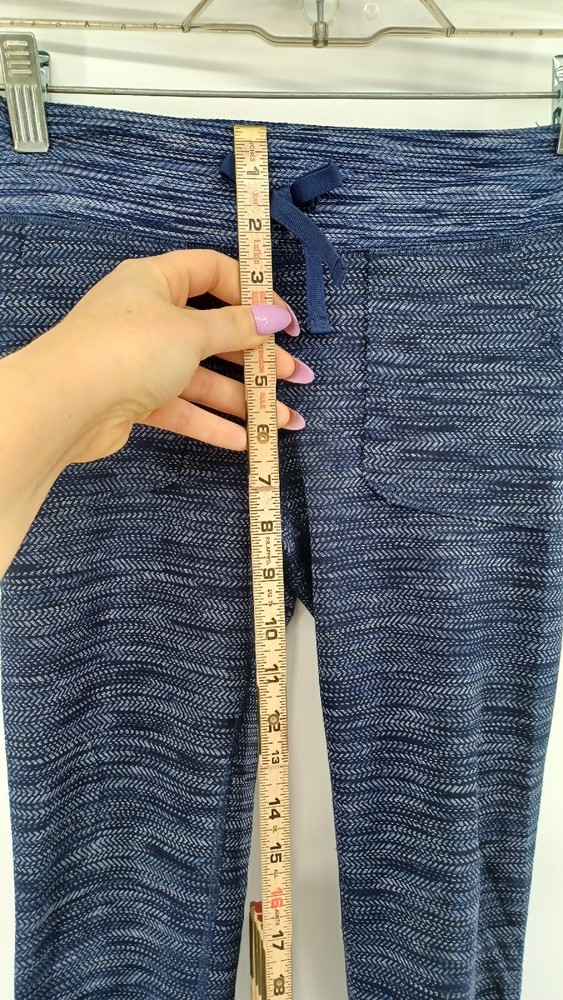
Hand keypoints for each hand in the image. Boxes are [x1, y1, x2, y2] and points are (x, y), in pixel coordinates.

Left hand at [51, 248, 311, 464]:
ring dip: (244, 398)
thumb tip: (274, 317)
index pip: (213, 272)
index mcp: (156, 280)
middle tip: (296, 376)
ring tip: (285, 419)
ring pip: (202, 377)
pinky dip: (212, 423)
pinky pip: (183, 408)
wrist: (67, 403)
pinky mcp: (136, 399)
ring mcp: (142, 360)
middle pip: (214, 333)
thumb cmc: (128, 348)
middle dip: (258, 358)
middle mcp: (149, 317)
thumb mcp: (191, 331)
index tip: (285, 322)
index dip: (253, 296)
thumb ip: (235, 327)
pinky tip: (245, 440)